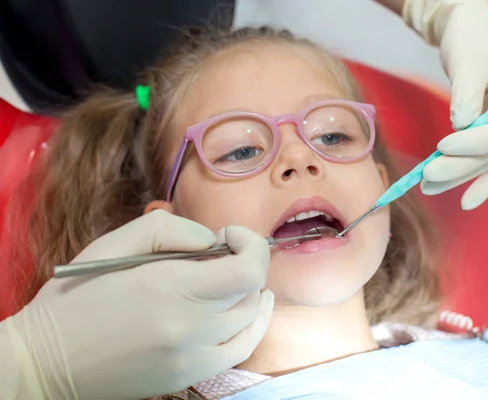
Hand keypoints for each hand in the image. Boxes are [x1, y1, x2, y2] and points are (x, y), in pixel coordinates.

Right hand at [0, 210, 272, 399]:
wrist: (47, 360)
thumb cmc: (77, 297)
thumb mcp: (114, 243)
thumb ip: (171, 229)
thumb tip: (211, 241)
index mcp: (171, 287)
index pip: (248, 269)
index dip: (251, 244)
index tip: (228, 235)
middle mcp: (191, 326)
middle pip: (250, 289)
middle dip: (244, 261)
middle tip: (217, 254)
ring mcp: (193, 356)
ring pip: (249, 317)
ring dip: (248, 290)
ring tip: (228, 276)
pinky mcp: (190, 375)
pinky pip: (242, 349)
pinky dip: (253, 324)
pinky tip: (250, 307)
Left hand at [378, 0, 487, 208]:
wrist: (469, 33)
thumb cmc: (471, 40)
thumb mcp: (468, 61)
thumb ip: (466, 93)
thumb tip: (460, 125)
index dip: (475, 142)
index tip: (443, 146)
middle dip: (460, 166)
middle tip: (427, 176)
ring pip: (487, 161)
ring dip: (458, 176)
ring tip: (427, 185)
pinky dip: (476, 181)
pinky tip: (465, 201)